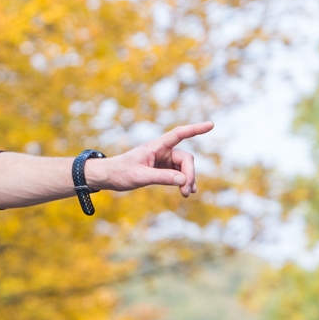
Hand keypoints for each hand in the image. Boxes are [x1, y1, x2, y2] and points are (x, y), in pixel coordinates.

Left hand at [86, 122, 212, 198]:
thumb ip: (162, 177)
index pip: (179, 134)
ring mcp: (163, 160)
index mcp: (156, 146)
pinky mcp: (162, 168)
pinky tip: (188, 191)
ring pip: (183, 167)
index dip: (195, 129)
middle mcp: (162, 151)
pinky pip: (178, 173)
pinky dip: (183, 181)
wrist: (108, 177)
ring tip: (186, 194)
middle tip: (185, 192)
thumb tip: (183, 180)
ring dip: (187, 180)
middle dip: (189, 174)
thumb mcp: (140, 176)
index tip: (211, 125)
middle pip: (185, 159)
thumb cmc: (120, 173)